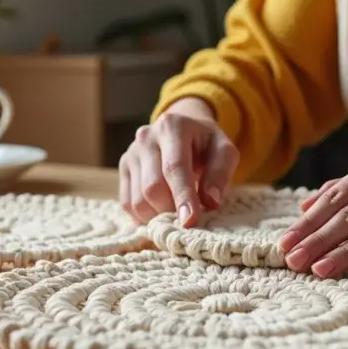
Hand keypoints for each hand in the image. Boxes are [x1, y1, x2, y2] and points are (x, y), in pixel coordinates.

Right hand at [118, 97, 238, 227]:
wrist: (183, 128)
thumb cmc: (206, 144)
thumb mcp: (224, 151)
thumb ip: (220, 174)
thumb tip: (210, 202)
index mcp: (173, 127)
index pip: (174, 167)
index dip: (182, 196)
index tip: (190, 221)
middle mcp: (146, 137)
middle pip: (152, 187)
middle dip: (171, 210)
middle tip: (189, 217)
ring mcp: (131, 153)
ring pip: (137, 200)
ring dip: (158, 217)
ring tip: (176, 213)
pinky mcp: (123, 168)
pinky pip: (127, 203)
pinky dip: (144, 217)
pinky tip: (161, 211)